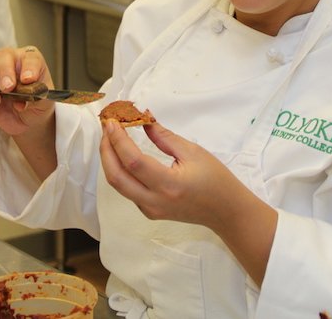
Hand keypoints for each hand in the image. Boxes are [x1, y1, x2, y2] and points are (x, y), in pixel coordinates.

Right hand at [0, 45, 55, 135]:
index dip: (29, 67)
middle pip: (2, 55)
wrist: (27, 119)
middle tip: (8, 89)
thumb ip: (36, 99)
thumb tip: (21, 102)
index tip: (29, 80)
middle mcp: (9, 61)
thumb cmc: (37, 104)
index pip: (30, 57)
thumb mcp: (44, 103)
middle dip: (4, 71)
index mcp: (30, 61)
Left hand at [100, 118, 277, 284]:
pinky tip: (121, 155)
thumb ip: (164, 136)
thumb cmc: (215, 179)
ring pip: (118, 185)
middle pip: (116, 177)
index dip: (118, 140)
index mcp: (169, 185)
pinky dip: (119, 170)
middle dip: (106, 150)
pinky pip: (127, 191)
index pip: (133, 161)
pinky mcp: (149, 212)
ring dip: (110, 160)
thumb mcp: (192, 152)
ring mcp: (150, 210)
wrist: (225, 211)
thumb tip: (143, 119)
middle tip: (107, 128)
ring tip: (110, 137)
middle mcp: (155, 201)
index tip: (112, 122)